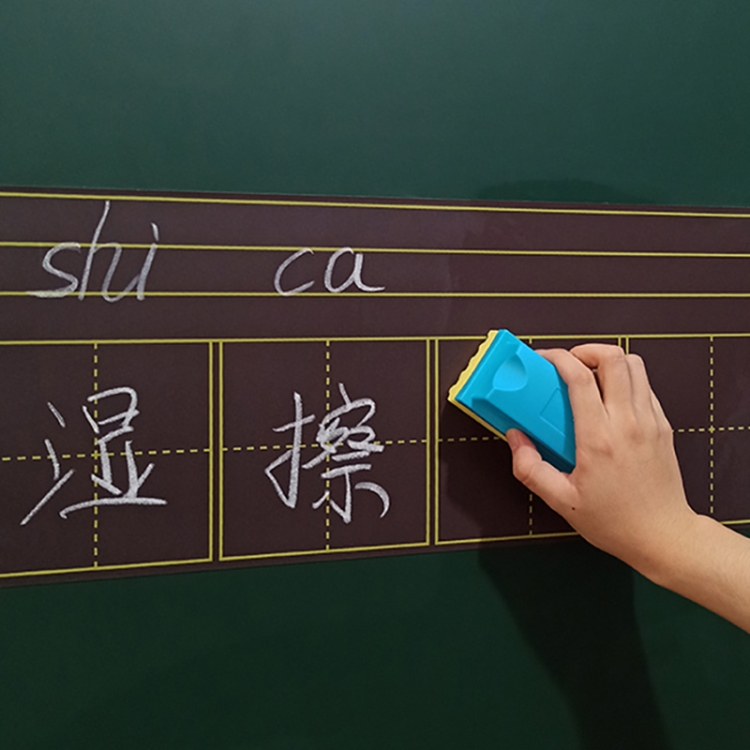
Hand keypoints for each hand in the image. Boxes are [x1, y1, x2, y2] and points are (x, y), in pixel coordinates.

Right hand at [506, 344, 697, 577]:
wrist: (664, 536)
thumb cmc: (615, 521)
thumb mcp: (561, 501)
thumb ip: (530, 468)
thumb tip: (515, 438)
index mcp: (599, 439)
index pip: (580, 378)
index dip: (558, 359)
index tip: (543, 359)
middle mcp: (628, 423)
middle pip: (613, 359)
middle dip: (586, 350)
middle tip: (568, 365)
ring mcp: (650, 421)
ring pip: (634, 365)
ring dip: (608, 362)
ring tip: (588, 378)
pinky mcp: (663, 426)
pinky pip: (644, 386)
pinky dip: (625, 381)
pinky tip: (608, 401)